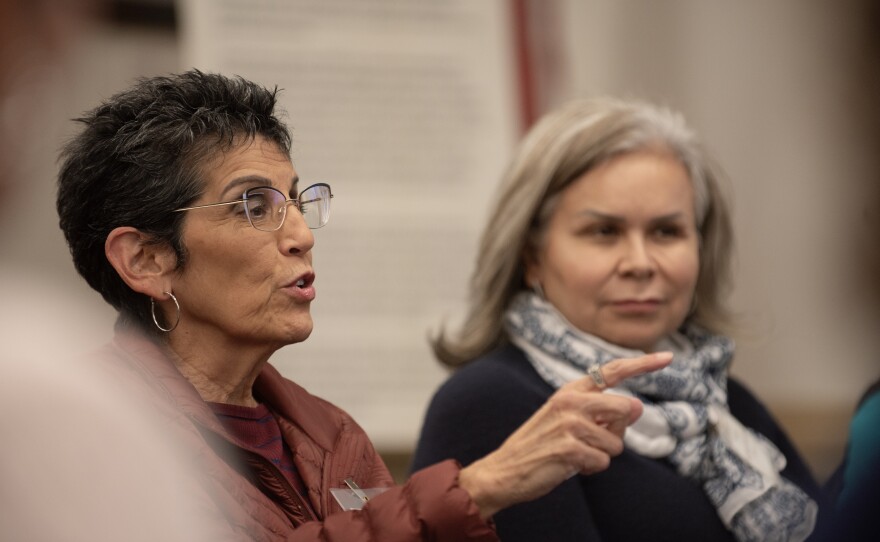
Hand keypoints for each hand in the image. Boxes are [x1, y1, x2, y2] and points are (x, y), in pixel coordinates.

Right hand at [458, 351, 672, 518]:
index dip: (642, 365)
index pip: (612, 371)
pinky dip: (591, 468)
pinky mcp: (568, 447)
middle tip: (593, 441)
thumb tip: (638, 407)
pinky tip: (570, 465)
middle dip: (618, 431)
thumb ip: (601, 412)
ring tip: (575, 454)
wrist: (506, 470)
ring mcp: (569, 423)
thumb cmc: (542, 446)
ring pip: (616, 442)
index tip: (669, 357)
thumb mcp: (568, 421)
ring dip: (601, 455)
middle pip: (625, 409)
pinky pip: (603, 461)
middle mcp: (570, 401)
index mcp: (570, 390)